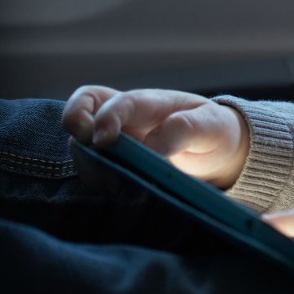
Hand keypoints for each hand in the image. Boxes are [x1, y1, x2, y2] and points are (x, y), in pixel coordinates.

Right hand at [61, 86, 249, 188]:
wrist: (218, 152)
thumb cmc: (214, 131)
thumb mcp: (211, 126)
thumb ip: (184, 128)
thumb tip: (151, 147)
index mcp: (149, 103)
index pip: (118, 102)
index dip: (105, 118)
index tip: (106, 142)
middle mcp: (125, 118)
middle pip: (80, 110)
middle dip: (76, 128)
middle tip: (97, 155)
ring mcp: (116, 139)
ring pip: (81, 144)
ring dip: (89, 164)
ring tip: (116, 185)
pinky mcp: (115, 162)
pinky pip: (92, 168)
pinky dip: (97, 180)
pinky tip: (121, 191)